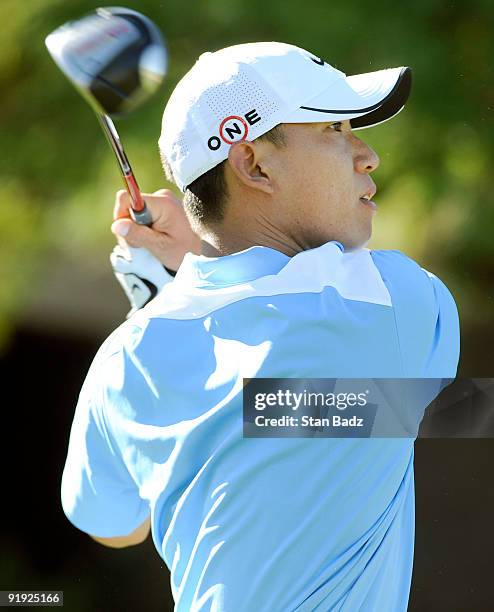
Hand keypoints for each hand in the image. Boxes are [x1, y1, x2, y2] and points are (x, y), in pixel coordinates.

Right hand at [110, 189, 200, 316]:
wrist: (211, 251)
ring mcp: (163, 201)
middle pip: (128, 206)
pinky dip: (144, 229)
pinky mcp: (164, 207)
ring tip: (152, 245)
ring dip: (137, 230)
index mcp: (161, 203)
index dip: (121, 216)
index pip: (126, 197)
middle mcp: (161, 197)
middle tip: (143, 246)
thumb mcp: (160, 246)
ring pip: (134, 212)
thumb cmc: (188, 251)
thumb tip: (116, 225)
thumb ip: (138, 235)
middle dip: (129, 227)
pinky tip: (155, 240)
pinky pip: (144, 215)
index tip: (129, 233)